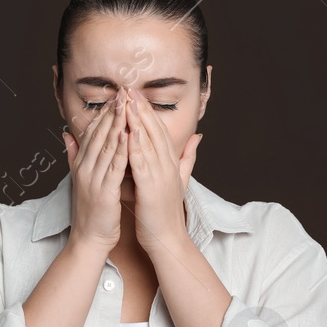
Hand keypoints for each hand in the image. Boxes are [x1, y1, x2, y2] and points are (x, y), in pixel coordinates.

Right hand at [61, 89, 128, 253]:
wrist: (89, 238)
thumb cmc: (92, 210)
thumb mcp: (80, 179)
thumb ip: (74, 155)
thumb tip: (66, 135)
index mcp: (81, 164)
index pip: (91, 132)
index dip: (103, 113)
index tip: (115, 96)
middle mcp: (84, 168)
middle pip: (99, 134)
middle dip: (112, 112)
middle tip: (123, 91)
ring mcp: (92, 179)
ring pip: (106, 146)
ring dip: (117, 124)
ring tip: (126, 105)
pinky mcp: (104, 190)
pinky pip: (114, 166)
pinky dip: (121, 149)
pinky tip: (128, 134)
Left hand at [123, 87, 201, 249]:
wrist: (167, 238)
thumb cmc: (166, 210)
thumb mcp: (178, 179)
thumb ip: (187, 157)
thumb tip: (198, 136)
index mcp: (171, 163)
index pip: (159, 131)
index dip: (148, 111)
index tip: (135, 93)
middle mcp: (168, 166)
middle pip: (154, 131)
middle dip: (141, 109)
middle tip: (129, 88)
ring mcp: (161, 176)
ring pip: (148, 143)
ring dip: (137, 121)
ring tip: (127, 102)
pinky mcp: (152, 189)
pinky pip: (143, 164)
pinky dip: (136, 148)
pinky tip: (129, 133)